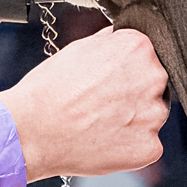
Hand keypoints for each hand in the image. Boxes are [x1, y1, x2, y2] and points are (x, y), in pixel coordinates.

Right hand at [3, 25, 166, 180]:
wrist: (32, 131)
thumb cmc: (48, 91)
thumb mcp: (78, 48)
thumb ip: (109, 43)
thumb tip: (118, 40)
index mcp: (137, 47)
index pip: (145, 56)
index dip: (124, 69)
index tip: (108, 80)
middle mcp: (153, 77)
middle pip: (152, 85)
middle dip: (132, 93)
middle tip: (101, 103)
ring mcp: (153, 115)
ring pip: (151, 115)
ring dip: (133, 119)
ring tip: (98, 123)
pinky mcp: (149, 146)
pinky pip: (146, 144)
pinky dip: (128, 145)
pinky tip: (103, 140)